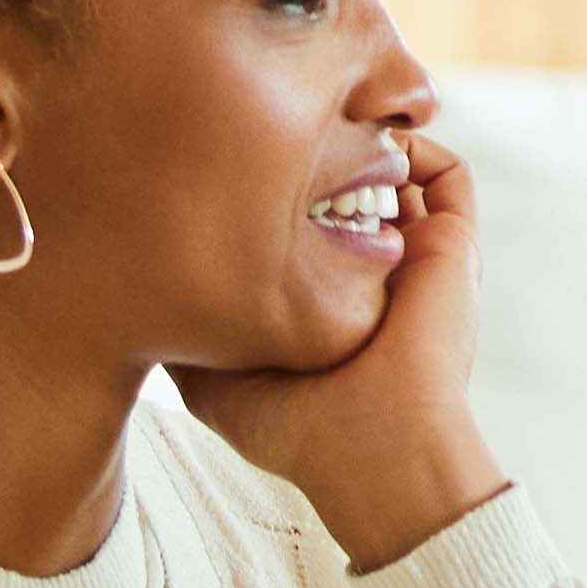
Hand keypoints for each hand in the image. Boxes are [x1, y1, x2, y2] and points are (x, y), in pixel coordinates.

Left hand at [175, 126, 503, 565]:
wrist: (378, 449)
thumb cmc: (299, 429)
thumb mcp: (216, 387)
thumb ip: (183, 342)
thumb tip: (135, 298)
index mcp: (327, 300)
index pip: (305, 226)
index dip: (271, 193)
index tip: (227, 177)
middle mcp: (373, 272)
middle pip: (350, 189)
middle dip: (317, 155)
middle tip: (270, 145)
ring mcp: (415, 256)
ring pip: (400, 173)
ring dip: (367, 144)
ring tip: (323, 138)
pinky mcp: (451, 245)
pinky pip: (449, 176)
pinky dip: (418, 150)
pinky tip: (370, 151)